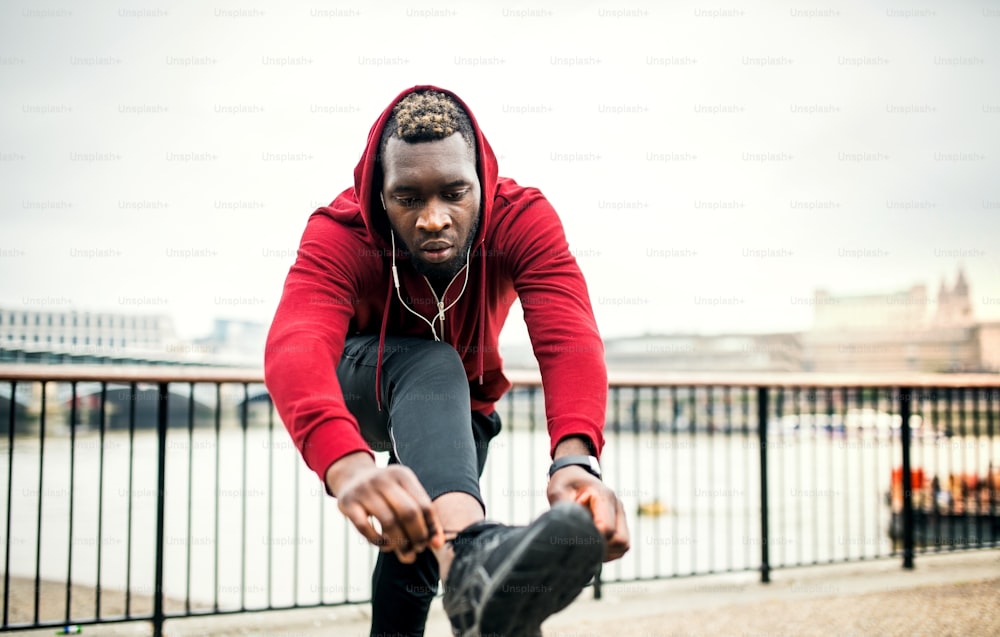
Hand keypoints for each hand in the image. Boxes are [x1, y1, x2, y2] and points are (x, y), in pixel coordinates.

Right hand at [325, 452, 444, 562]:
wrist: (352, 477)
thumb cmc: (386, 492)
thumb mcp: (405, 494)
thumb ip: (422, 516)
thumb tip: (438, 544)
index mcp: (402, 475)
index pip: (424, 505)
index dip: (431, 528)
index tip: (432, 543)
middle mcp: (383, 479)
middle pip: (408, 513)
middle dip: (417, 536)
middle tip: (418, 550)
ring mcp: (364, 490)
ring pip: (388, 522)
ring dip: (400, 544)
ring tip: (405, 554)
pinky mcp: (347, 503)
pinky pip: (366, 528)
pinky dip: (379, 542)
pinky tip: (386, 546)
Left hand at [546, 465, 630, 561]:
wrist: (574, 476)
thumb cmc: (565, 483)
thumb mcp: (557, 492)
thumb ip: (564, 510)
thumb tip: (568, 531)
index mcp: (603, 496)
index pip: (606, 528)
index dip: (591, 538)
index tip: (575, 537)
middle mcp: (617, 506)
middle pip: (619, 540)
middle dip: (599, 547)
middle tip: (579, 541)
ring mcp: (620, 516)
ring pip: (622, 545)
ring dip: (604, 550)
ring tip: (584, 540)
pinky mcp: (620, 525)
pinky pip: (620, 547)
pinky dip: (607, 551)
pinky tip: (591, 543)